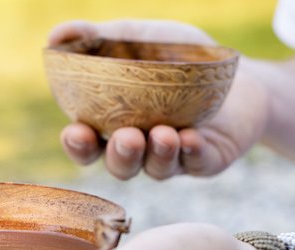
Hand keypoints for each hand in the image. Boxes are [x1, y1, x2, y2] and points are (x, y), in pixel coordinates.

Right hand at [50, 20, 268, 179]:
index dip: (78, 145)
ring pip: (157, 169)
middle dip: (120, 156)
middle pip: (121, 166)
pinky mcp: (207, 160)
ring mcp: (174, 158)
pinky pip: (197, 164)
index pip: (88, 146)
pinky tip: (190, 138)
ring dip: (157, 154)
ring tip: (163, 133)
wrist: (238, 70)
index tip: (76, 131)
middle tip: (126, 137)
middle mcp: (141, 149)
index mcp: (115, 125)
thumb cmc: (179, 57)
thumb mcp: (137, 39)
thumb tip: (56, 35)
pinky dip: (192, 153)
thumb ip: (97, 39)